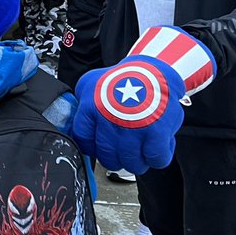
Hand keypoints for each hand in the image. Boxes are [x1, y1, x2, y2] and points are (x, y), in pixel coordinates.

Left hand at [69, 26, 215, 173]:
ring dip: (137, 161)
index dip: (95, 149)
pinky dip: (158, 156)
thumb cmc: (123, 80)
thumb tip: (77, 127)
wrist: (152, 71)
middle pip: (108, 158)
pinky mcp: (156, 133)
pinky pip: (156, 159)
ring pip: (132, 164)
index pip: (84, 143)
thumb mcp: (91, 84)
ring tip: (141, 148)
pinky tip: (157, 145)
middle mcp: (108, 121)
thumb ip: (82, 105)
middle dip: (117, 158)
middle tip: (124, 151)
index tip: (102, 147)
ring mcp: (132, 129)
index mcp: (90, 109)